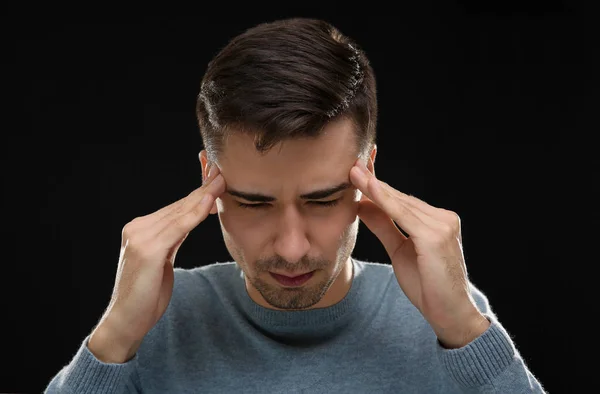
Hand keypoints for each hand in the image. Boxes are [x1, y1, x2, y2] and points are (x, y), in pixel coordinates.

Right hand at [89, 165, 225, 360]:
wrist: (127, 321)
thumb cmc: (146, 295)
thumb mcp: (163, 260)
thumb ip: (173, 239)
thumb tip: (191, 219)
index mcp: (140, 229)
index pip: (175, 208)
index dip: (197, 194)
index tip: (216, 180)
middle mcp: (137, 228)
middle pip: (178, 206)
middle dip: (203, 189)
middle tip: (223, 173)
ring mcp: (140, 237)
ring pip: (179, 213)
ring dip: (202, 196)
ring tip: (221, 181)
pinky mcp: (147, 250)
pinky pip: (177, 228)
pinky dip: (194, 214)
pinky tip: (208, 202)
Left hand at [349, 158, 489, 347]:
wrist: (449, 314)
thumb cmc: (428, 285)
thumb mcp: (399, 250)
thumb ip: (384, 226)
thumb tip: (362, 205)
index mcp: (437, 220)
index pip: (402, 199)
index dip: (378, 185)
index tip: (357, 170)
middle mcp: (443, 218)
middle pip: (400, 197)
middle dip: (373, 181)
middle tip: (350, 165)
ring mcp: (443, 224)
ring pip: (401, 203)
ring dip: (375, 187)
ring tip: (354, 173)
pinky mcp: (436, 235)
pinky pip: (404, 215)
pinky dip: (386, 201)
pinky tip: (370, 189)